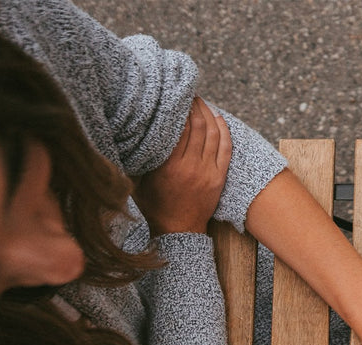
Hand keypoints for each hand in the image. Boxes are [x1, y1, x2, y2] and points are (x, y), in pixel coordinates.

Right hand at [132, 97, 231, 235]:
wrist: (178, 231)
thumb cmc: (155, 205)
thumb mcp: (141, 180)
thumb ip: (142, 156)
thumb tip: (136, 129)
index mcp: (169, 166)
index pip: (178, 128)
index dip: (179, 109)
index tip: (175, 97)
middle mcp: (190, 167)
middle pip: (197, 126)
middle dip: (194, 107)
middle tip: (189, 95)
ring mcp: (208, 172)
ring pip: (213, 134)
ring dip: (209, 114)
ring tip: (202, 102)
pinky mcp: (219, 177)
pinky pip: (225, 148)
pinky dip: (224, 131)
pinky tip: (219, 119)